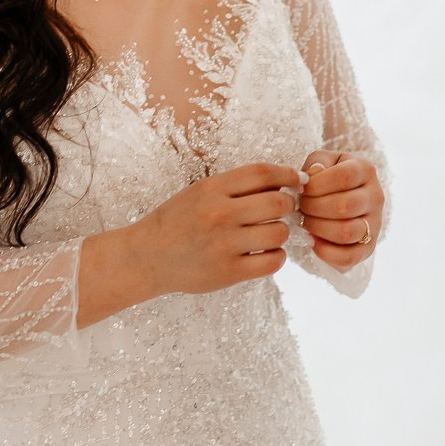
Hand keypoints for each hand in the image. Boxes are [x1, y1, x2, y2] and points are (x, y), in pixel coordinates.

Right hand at [78, 162, 304, 325]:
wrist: (147, 257)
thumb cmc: (178, 221)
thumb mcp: (201, 192)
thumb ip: (237, 186)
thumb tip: (284, 182)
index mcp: (212, 189)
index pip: (263, 173)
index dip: (287, 174)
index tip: (297, 180)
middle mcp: (219, 215)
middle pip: (278, 202)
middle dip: (289, 204)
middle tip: (285, 209)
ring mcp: (224, 245)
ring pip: (279, 233)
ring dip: (281, 232)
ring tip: (269, 233)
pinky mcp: (228, 272)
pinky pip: (273, 262)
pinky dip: (277, 256)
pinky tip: (266, 253)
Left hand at [299, 151, 384, 268]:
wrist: (344, 199)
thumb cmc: (328, 177)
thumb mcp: (322, 161)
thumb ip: (316, 162)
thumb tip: (311, 176)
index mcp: (366, 170)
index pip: (344, 176)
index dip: (317, 185)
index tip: (301, 189)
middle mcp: (375, 197)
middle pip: (345, 206)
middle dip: (313, 208)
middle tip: (300, 207)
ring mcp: (374, 224)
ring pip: (348, 232)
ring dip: (318, 229)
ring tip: (305, 222)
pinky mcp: (367, 248)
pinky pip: (348, 257)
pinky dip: (325, 252)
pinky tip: (312, 241)